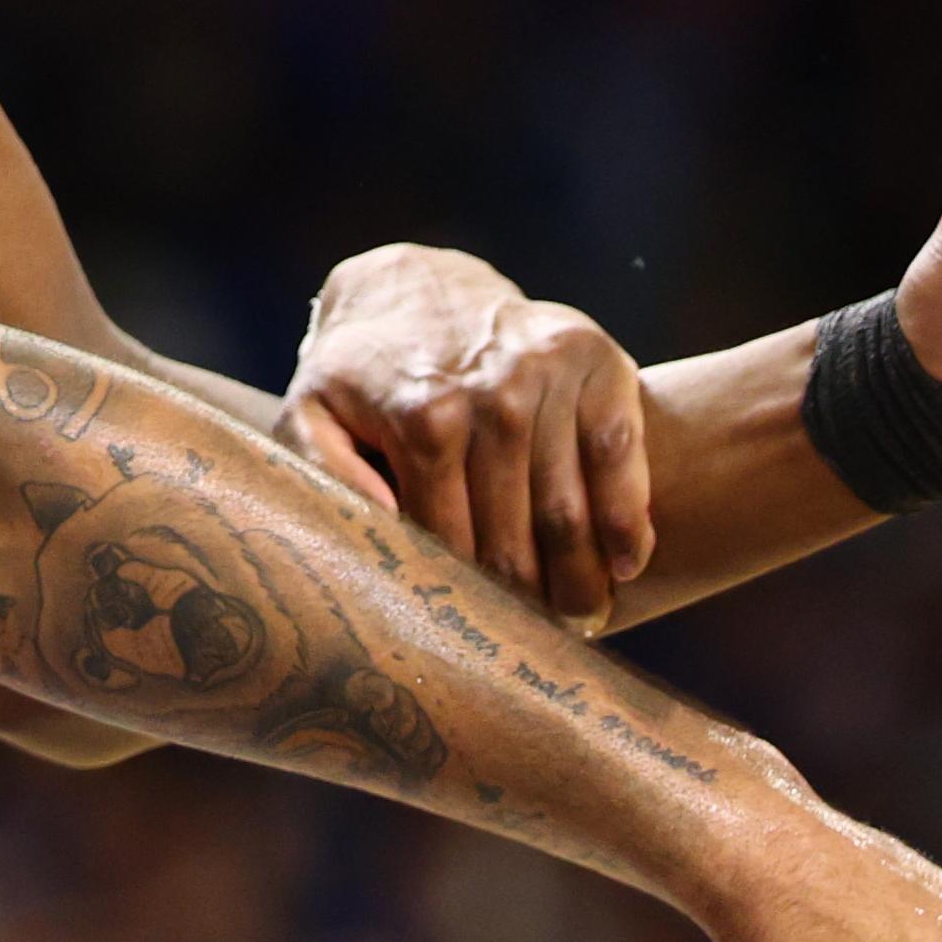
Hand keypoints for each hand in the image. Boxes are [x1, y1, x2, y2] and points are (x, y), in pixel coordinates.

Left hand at [282, 244, 652, 628]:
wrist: (416, 289)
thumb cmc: (360, 375)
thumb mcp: (312, 416)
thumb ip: (326, 473)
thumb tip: (375, 530)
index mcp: (422, 420)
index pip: (450, 538)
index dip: (464, 599)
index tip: (476, 643)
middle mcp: (491, 397)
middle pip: (516, 533)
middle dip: (529, 602)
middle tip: (542, 652)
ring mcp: (548, 377)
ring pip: (571, 503)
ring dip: (584, 575)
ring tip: (587, 623)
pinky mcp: (596, 360)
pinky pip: (621, 453)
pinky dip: (629, 516)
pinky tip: (628, 563)